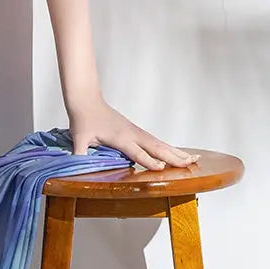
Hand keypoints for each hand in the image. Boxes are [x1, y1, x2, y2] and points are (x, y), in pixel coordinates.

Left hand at [66, 93, 199, 169]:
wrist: (86, 100)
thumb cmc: (83, 119)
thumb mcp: (78, 138)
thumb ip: (79, 154)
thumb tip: (74, 167)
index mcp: (119, 137)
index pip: (137, 151)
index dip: (148, 160)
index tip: (162, 168)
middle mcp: (132, 133)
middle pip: (156, 147)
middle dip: (174, 156)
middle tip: (192, 163)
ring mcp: (136, 131)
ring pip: (159, 143)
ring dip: (176, 152)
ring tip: (195, 158)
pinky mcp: (136, 131)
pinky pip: (155, 141)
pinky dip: (168, 148)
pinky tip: (177, 153)